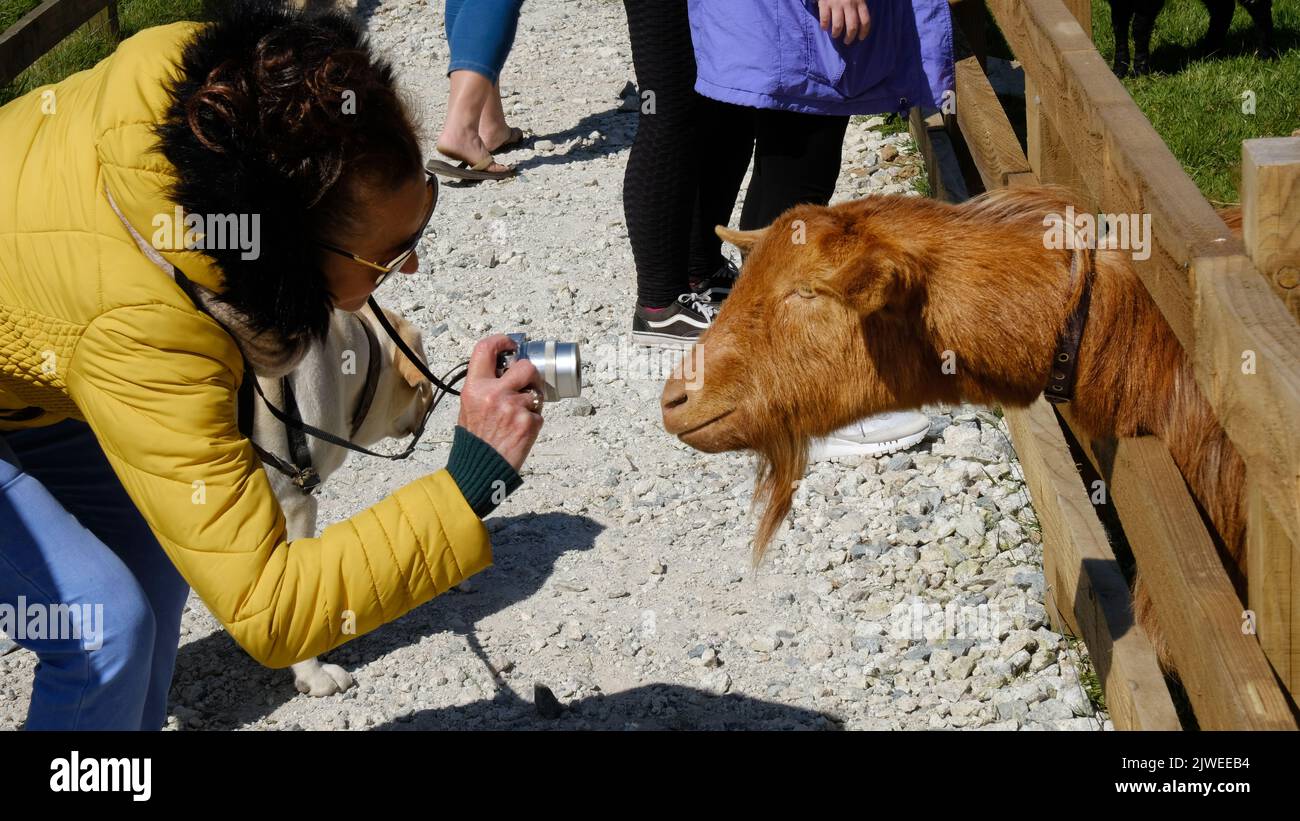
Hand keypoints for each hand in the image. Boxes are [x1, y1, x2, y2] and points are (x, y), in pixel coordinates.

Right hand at [456, 335, 543, 471]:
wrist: (480, 468)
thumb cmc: (475, 439)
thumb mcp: (470, 406)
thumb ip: (486, 386)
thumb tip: (507, 368)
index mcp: (475, 387)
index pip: (485, 349)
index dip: (502, 340)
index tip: (511, 344)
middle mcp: (494, 394)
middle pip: (526, 366)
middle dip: (530, 374)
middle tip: (526, 384)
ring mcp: (513, 407)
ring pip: (535, 392)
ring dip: (531, 402)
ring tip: (516, 418)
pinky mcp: (528, 422)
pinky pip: (539, 413)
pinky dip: (533, 421)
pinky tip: (519, 431)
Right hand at [818, 0, 871, 44]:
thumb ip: (860, 5)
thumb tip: (862, 20)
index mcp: (859, 1)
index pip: (865, 21)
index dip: (864, 32)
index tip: (860, 38)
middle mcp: (849, 4)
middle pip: (852, 27)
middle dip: (850, 37)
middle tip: (847, 41)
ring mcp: (836, 4)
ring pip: (838, 26)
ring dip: (836, 34)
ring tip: (835, 35)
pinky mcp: (825, 4)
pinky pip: (825, 20)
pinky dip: (824, 26)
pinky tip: (825, 27)